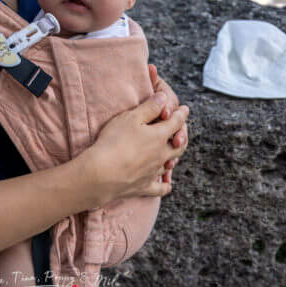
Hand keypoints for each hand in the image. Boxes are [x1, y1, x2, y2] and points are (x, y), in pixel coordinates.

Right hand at [82, 92, 188, 207]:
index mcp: (159, 136)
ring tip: (173, 152)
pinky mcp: (144, 187)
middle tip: (181, 130)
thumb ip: (150, 107)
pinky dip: (165, 185)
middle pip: (179, 146)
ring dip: (173, 157)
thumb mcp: (131, 117)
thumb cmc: (114, 140)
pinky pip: (160, 188)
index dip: (181, 114)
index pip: (176, 123)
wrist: (101, 173)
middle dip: (182, 136)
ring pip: (169, 164)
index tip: (185, 109)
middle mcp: (161, 155)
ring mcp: (153, 172)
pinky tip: (167, 184)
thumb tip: (164, 98)